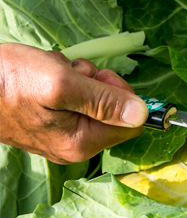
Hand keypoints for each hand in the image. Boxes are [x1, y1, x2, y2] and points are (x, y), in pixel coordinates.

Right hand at [0, 43, 147, 163]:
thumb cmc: (9, 80)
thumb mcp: (62, 83)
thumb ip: (104, 100)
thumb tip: (142, 115)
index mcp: (82, 142)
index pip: (132, 123)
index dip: (123, 96)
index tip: (100, 80)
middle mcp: (75, 145)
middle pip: (113, 110)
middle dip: (97, 83)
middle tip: (72, 73)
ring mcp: (62, 134)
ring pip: (94, 99)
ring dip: (80, 78)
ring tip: (52, 73)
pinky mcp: (50, 122)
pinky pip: (74, 98)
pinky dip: (65, 80)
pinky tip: (43, 77)